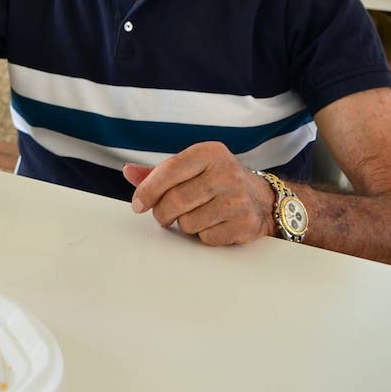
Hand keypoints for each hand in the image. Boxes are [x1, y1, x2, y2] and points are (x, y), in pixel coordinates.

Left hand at [123, 142, 273, 245]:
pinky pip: (206, 238)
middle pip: (175, 200)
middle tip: (162, 215)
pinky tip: (213, 224)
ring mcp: (238, 199)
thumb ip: (159, 172)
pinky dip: (203, 235)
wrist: (262, 198)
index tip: (138, 204)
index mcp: (210, 153)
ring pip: (188, 222)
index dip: (148, 190)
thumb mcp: (191, 168)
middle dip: (161, 212)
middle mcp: (227, 173)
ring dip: (184, 224)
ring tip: (196, 215)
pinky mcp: (245, 223)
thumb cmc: (217, 181)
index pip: (169, 170)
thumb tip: (128, 172)